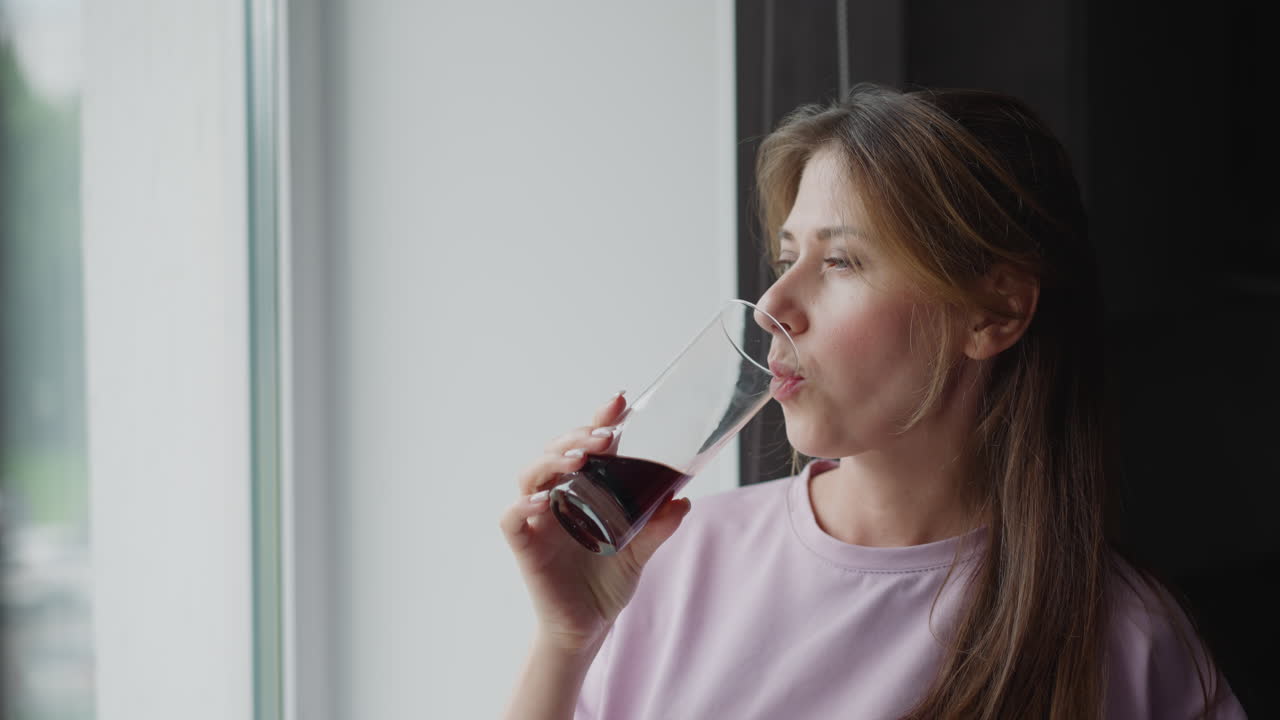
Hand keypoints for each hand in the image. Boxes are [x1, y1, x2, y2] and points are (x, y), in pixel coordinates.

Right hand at [499, 392, 692, 653]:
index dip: (597, 422)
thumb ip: (659, 525)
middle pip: (554, 452)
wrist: (588, 627)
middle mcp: (555, 498)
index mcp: (581, 490)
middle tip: (605, 436)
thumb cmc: (606, 582)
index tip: (619, 402)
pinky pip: (512, 519)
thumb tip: (683, 499)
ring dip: (552, 461)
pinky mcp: (525, 547)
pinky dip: (522, 506)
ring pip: (530, 476)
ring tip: (579, 459)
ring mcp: (537, 520)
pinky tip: (543, 501)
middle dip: (577, 437)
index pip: (584, 446)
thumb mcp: (641, 549)